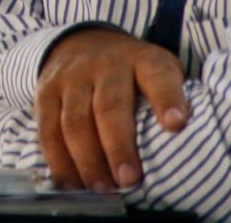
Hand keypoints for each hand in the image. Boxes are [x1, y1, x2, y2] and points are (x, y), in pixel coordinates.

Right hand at [35, 27, 186, 190]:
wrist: (81, 42)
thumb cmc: (131, 71)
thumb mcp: (157, 70)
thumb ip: (169, 99)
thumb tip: (184, 148)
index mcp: (142, 60)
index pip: (157, 75)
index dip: (167, 99)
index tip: (176, 124)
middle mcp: (105, 65)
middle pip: (109, 106)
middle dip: (118, 146)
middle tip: (129, 179)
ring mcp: (72, 78)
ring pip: (75, 121)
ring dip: (87, 160)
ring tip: (101, 188)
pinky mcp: (46, 92)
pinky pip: (48, 130)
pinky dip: (58, 161)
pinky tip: (71, 183)